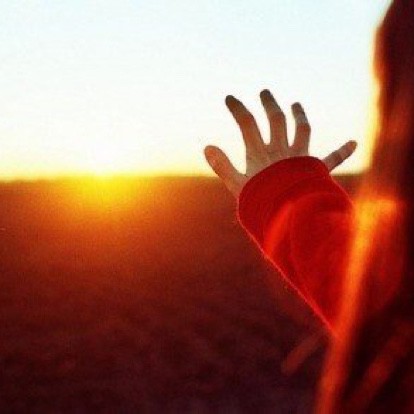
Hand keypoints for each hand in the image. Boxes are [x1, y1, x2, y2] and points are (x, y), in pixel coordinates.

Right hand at [204, 89, 356, 197]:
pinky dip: (342, 151)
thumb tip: (207, 146)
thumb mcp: (237, 186)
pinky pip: (331, 159)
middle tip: (265, 93)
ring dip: (299, 116)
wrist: (290, 218)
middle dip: (269, 104)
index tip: (230, 97)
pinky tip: (354, 143)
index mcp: (261, 154)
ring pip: (302, 130)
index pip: (247, 124)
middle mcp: (281, 151)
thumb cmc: (262, 204)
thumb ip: (223, 166)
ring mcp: (300, 159)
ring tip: (296, 104)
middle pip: (276, 120)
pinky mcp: (316, 171)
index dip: (238, 108)